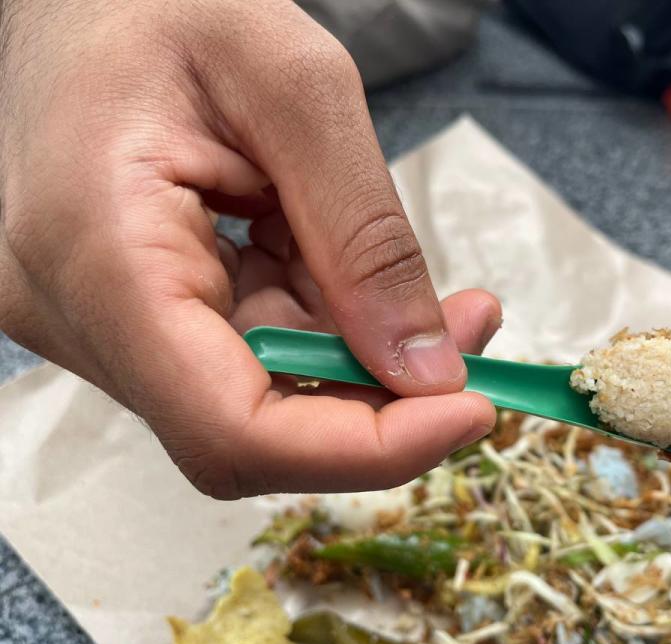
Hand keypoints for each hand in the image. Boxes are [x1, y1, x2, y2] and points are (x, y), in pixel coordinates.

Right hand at [0, 0, 497, 497]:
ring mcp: (102, 323)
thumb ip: (364, 235)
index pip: (232, 429)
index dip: (364, 449)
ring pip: (261, 400)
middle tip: (467, 332)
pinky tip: (349, 268)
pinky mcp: (136, 316)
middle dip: (382, 401)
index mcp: (98, 252)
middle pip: (253, 431)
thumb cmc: (165, 3)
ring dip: (361, 359)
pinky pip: (248, 358)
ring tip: (430, 294)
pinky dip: (323, 329)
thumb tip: (424, 370)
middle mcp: (80, 315)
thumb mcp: (297, 88)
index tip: (468, 409)